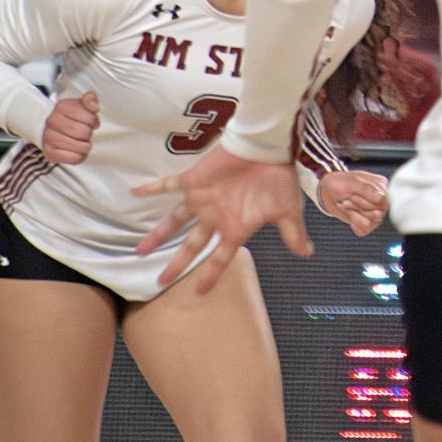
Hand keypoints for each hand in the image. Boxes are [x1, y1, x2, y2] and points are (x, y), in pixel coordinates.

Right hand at [41, 91, 99, 165]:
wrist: (49, 128)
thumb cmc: (69, 118)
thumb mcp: (81, 105)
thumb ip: (89, 101)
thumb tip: (90, 98)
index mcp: (62, 107)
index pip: (89, 117)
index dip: (94, 121)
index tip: (90, 122)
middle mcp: (52, 121)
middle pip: (84, 132)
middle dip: (89, 133)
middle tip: (85, 133)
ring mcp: (49, 137)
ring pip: (80, 146)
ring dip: (86, 145)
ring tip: (81, 141)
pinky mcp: (50, 153)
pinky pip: (74, 159)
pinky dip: (80, 156)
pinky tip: (77, 150)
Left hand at [134, 146, 309, 293]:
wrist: (268, 147)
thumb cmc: (279, 178)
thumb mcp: (288, 210)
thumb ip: (292, 233)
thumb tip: (306, 253)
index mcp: (236, 227)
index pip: (219, 258)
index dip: (210, 276)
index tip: (201, 293)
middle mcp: (216, 216)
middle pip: (191, 246)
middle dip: (176, 265)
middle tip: (158, 283)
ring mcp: (203, 199)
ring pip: (174, 221)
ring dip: (157, 235)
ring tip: (139, 250)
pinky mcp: (194, 179)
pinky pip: (168, 185)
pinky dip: (152, 188)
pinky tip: (135, 192)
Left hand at [319, 170, 389, 236]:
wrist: (328, 190)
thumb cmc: (340, 183)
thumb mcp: (352, 182)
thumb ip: (368, 189)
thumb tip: (383, 198)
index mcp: (381, 188)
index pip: (383, 203)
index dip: (366, 202)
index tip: (352, 195)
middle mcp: (381, 202)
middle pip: (376, 215)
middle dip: (357, 208)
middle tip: (347, 200)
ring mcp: (375, 214)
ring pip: (369, 225)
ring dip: (353, 216)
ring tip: (346, 206)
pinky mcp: (367, 223)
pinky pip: (363, 231)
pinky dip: (352, 223)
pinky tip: (349, 213)